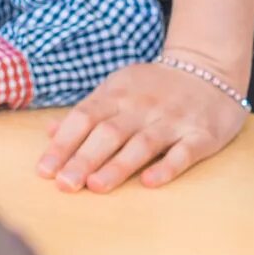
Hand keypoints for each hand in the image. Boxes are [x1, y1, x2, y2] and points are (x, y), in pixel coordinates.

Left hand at [34, 57, 246, 192]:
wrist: (209, 69)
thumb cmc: (154, 87)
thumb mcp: (117, 90)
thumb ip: (87, 112)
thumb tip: (50, 132)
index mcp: (117, 95)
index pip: (84, 118)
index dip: (63, 144)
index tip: (44, 171)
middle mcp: (141, 107)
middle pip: (108, 133)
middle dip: (84, 159)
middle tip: (64, 185)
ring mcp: (172, 120)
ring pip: (142, 144)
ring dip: (118, 165)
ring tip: (95, 186)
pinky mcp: (201, 134)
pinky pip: (183, 152)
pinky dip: (167, 167)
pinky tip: (149, 182)